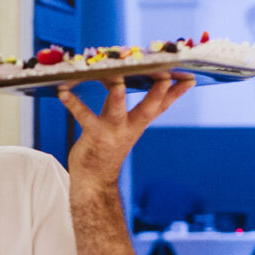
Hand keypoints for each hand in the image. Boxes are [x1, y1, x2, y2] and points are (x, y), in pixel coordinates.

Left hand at [58, 73, 193, 184]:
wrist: (94, 180)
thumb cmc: (106, 145)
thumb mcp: (117, 120)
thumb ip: (118, 97)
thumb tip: (118, 74)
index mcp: (139, 123)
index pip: (162, 106)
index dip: (176, 93)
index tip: (190, 78)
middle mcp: (129, 127)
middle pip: (148, 109)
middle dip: (158, 93)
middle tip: (167, 77)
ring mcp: (112, 132)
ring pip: (117, 111)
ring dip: (118, 96)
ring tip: (118, 80)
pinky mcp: (93, 136)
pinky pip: (83, 117)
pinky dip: (73, 104)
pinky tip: (63, 92)